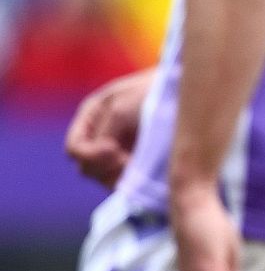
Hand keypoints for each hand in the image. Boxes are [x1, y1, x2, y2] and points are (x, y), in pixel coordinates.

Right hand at [65, 67, 155, 188]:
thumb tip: (102, 158)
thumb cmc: (151, 92)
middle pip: (87, 167)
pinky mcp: (137, 160)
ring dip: (117, 176)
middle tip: (128, 161)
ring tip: (138, 166)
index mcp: (91, 118)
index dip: (90, 155)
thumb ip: (103, 133)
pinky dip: (130, 180)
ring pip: (104, 177)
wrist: (184, 90)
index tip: (114, 150)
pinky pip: (124, 180)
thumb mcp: (120, 108)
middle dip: (105, 168)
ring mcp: (118, 149)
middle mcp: (100, 135)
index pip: (74, 149)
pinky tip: (145, 173)